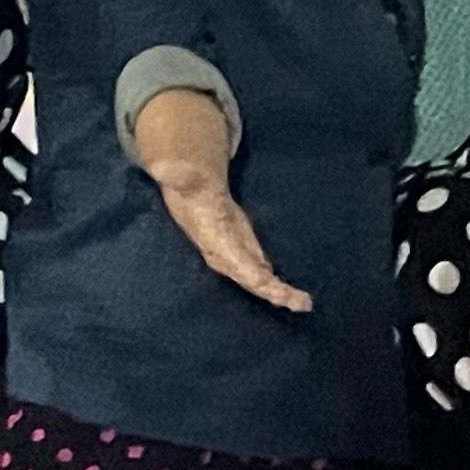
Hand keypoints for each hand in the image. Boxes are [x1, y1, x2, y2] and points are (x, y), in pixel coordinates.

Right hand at [148, 163, 311, 313]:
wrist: (196, 198)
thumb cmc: (194, 192)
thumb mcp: (188, 182)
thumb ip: (181, 174)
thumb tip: (165, 165)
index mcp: (219, 246)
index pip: (243, 269)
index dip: (261, 281)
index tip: (280, 291)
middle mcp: (229, 260)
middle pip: (255, 282)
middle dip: (276, 294)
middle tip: (303, 304)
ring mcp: (239, 261)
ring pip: (260, 282)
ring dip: (280, 294)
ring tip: (304, 304)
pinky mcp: (248, 257)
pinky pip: (263, 275)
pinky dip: (277, 285)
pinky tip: (293, 294)